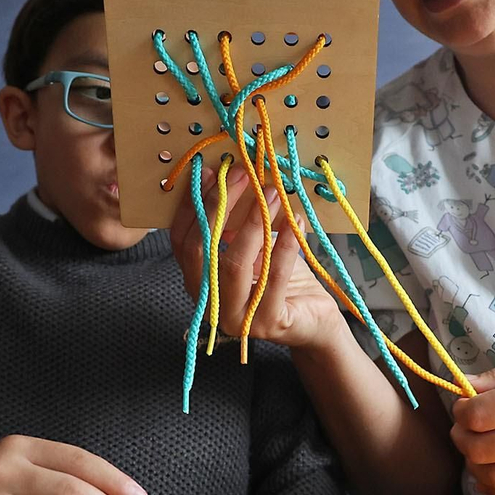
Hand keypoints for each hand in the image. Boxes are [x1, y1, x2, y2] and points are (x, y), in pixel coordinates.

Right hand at [168, 160, 344, 351]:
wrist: (312, 320)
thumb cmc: (279, 279)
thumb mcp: (253, 247)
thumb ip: (235, 223)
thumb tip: (229, 175)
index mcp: (199, 282)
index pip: (182, 242)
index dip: (194, 205)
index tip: (214, 172)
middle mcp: (210, 303)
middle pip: (202, 250)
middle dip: (220, 206)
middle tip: (245, 175)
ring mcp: (237, 318)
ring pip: (235, 264)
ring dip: (255, 221)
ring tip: (275, 193)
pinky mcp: (268, 323)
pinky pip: (274, 278)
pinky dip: (286, 245)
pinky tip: (297, 222)